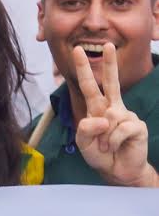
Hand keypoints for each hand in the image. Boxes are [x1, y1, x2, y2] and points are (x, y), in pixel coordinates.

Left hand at [72, 42, 155, 186]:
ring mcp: (126, 115)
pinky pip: (119, 130)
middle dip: (110, 63)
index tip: (78, 51)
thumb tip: (103, 118)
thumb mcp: (83, 142)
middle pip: (112, 83)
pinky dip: (113, 141)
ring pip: (109, 119)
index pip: (89, 86)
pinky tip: (117, 146)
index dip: (84, 69)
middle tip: (107, 44)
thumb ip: (85, 129)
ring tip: (107, 146)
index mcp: (97, 109)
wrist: (117, 171)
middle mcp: (113, 108)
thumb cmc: (100, 154)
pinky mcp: (137, 126)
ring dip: (103, 138)